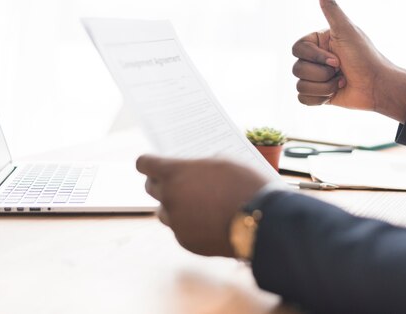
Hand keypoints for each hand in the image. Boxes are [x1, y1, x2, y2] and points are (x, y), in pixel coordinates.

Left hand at [136, 155, 269, 256]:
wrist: (261, 222)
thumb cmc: (244, 185)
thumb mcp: (223, 162)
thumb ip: (199, 165)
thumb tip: (193, 170)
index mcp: (174, 173)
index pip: (144, 163)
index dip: (148, 162)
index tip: (154, 163)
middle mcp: (169, 198)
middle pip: (150, 188)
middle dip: (161, 183)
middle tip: (175, 181)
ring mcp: (176, 223)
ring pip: (163, 211)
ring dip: (173, 205)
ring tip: (192, 202)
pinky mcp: (186, 242)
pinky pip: (179, 230)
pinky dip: (188, 224)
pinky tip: (206, 220)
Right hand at [291, 0, 405, 122]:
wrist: (378, 87)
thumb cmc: (365, 57)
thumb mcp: (346, 30)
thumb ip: (331, 6)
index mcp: (318, 42)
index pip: (297, 49)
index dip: (315, 57)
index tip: (337, 58)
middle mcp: (315, 59)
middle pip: (297, 68)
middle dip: (322, 74)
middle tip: (342, 71)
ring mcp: (316, 77)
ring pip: (300, 85)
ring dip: (324, 87)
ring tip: (341, 82)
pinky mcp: (318, 95)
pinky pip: (303, 99)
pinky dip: (320, 98)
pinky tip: (335, 94)